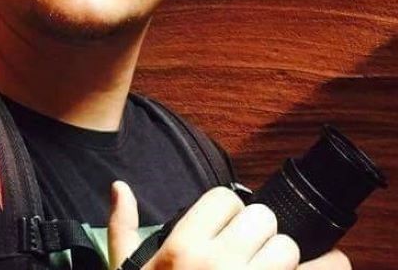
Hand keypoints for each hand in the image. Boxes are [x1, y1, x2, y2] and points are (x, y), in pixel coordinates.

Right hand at [108, 182, 350, 269]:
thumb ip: (122, 230)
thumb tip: (119, 186)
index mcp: (182, 250)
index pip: (224, 199)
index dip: (227, 212)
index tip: (224, 228)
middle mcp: (218, 264)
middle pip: (261, 218)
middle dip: (258, 234)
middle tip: (248, 254)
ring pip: (289, 247)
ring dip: (283, 260)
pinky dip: (329, 268)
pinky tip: (323, 266)